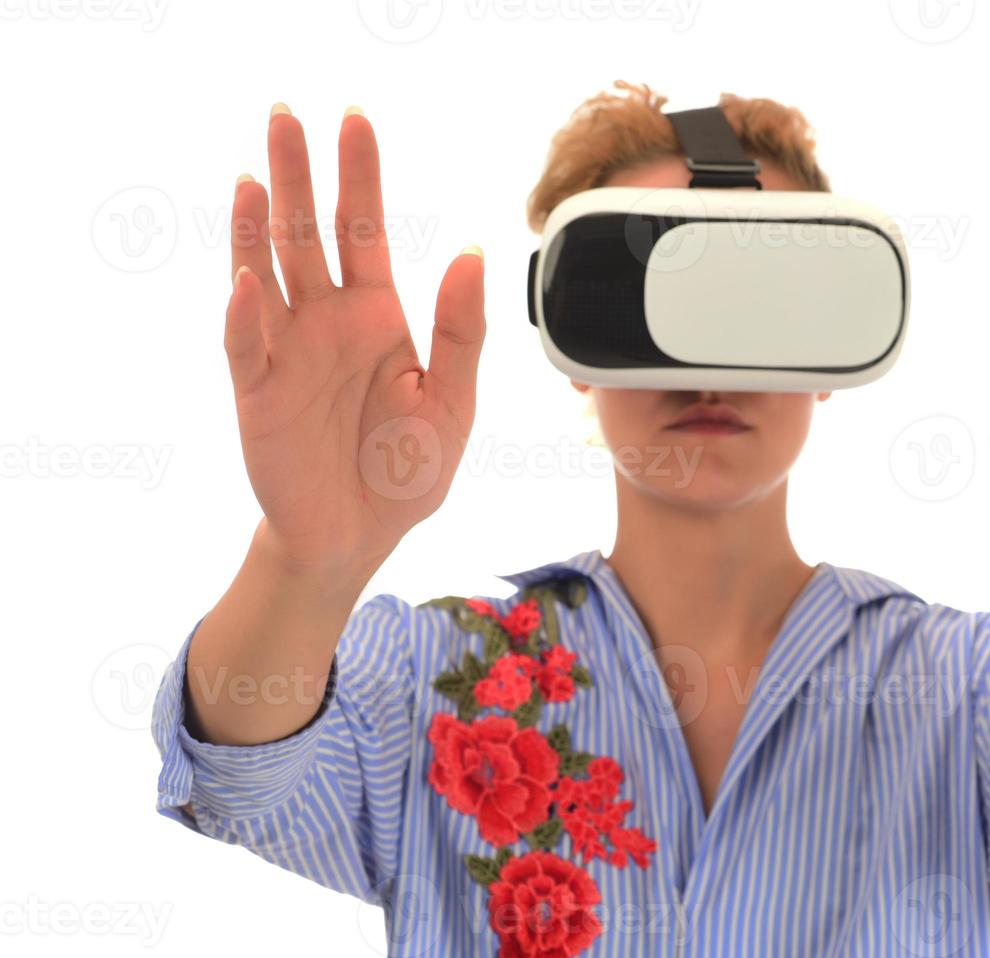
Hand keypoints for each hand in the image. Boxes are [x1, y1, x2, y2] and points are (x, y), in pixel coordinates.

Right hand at [223, 105, 485, 576]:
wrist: (360, 539)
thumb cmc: (405, 472)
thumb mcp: (453, 400)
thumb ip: (462, 330)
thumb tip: (472, 251)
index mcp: (376, 316)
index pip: (364, 230)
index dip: (359, 176)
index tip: (355, 120)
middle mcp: (326, 321)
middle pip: (307, 234)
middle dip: (298, 175)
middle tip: (285, 114)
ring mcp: (286, 350)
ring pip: (267, 272)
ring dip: (258, 225)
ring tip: (257, 174)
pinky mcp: (256, 391)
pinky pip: (246, 343)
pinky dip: (245, 312)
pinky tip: (249, 279)